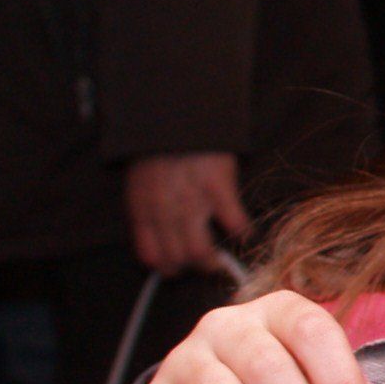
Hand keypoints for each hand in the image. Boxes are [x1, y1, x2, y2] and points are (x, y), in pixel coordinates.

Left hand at [125, 151, 248, 274]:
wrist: (177, 115)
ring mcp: (191, 201)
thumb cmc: (159, 152)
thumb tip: (160, 249)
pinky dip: (243, 235)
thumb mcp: (141, 184)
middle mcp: (164, 210)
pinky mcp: (219, 190)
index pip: (152, 256)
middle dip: (192, 267)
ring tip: (224, 260)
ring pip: (201, 253)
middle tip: (206, 264)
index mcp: (142, 208)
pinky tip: (244, 233)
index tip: (180, 268)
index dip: (168, 268)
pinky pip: (235, 226)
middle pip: (178, 259)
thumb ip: (148, 216)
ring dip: (215, 262)